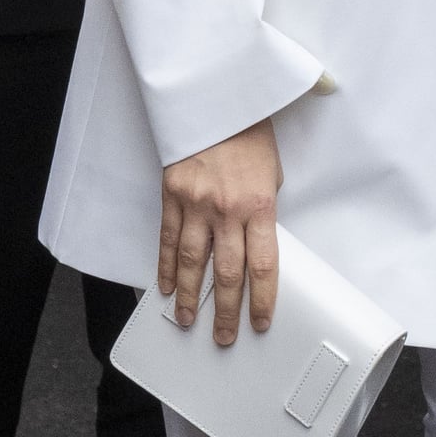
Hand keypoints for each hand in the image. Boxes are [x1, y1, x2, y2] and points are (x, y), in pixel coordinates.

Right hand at [160, 115, 282, 348]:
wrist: (216, 99)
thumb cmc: (249, 133)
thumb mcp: (272, 173)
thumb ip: (264, 210)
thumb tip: (256, 241)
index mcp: (259, 205)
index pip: (263, 265)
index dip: (262, 299)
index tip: (261, 322)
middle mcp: (227, 210)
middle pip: (227, 273)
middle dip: (226, 311)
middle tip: (223, 337)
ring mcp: (196, 204)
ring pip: (192, 262)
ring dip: (190, 296)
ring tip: (187, 320)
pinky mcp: (172, 195)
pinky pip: (167, 238)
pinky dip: (164, 266)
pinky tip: (163, 287)